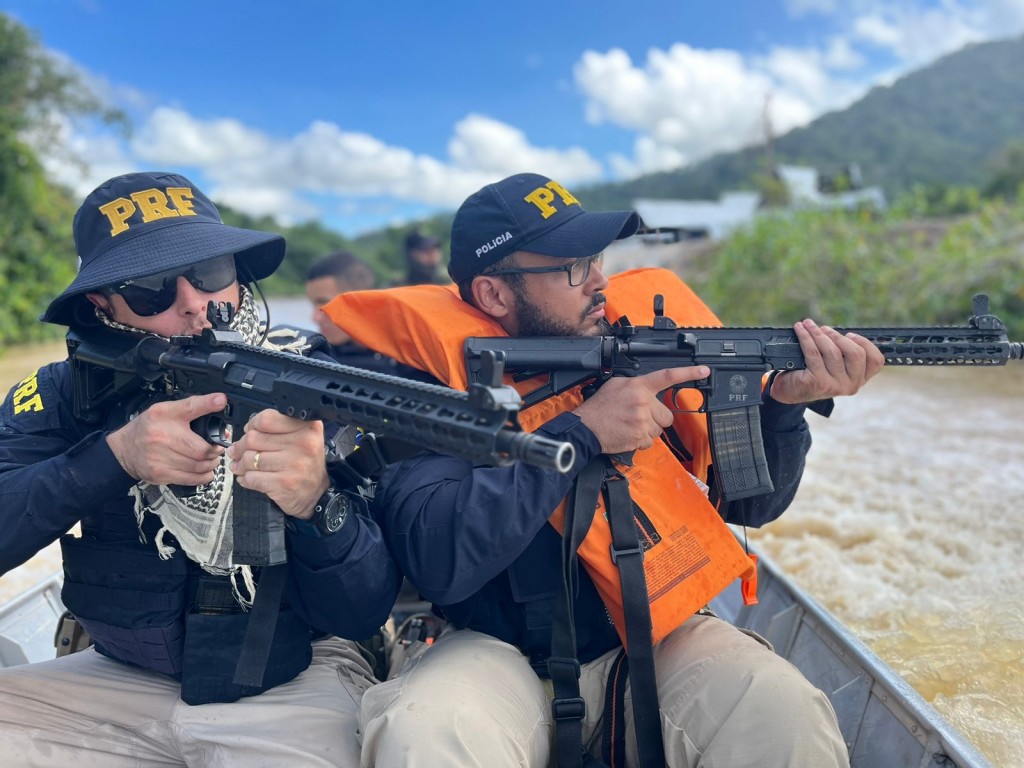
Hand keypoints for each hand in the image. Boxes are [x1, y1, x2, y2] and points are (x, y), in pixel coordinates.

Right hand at [106, 393, 226, 485]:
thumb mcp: (165, 411)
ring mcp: (160, 457)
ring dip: (211, 464)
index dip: (207, 403)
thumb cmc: (149, 429)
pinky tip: (205, 471)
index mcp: (163, 415)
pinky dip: (204, 476)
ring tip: (211, 459)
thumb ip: (192, 407)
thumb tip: (220, 402)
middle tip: (217, 449)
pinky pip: (191, 478)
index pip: (189, 406)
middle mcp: (161, 435)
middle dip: (215, 450)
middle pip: (201, 448)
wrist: (123, 449)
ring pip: (199, 465)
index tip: (221, 400)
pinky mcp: (161, 474)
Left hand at [227, 409, 329, 518]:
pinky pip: (251, 478)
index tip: (249, 431)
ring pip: (249, 459)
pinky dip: (245, 479)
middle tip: (236, 451)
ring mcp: (293, 465)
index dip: (253, 424)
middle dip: (240, 446)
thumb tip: (247, 430)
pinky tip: (247, 478)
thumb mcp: (303, 438)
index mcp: (307, 428)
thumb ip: (279, 428)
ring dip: (240, 464)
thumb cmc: (305, 463)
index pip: (267, 419)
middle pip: (254, 438)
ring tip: (240, 466)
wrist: (318, 493)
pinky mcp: (283, 484)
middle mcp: (303, 444)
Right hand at [574, 366, 709, 453]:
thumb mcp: (616, 385)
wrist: (586, 427)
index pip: (667, 376)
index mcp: (639, 386)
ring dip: (648, 430)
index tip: (704, 370)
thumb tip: (648, 389)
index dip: (688, 373)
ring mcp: (643, 421)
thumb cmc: (599, 407)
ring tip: (630, 426)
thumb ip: (636, 385)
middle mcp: (644, 402)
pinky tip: (628, 434)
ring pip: (659, 430)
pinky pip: (650, 442)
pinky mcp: (640, 437)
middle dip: (657, 419)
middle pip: (667, 415)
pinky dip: (640, 441)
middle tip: (639, 417)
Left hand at [769, 320, 884, 403]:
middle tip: (824, 329)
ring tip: (808, 325)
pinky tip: (800, 329)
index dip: (865, 343)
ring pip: (832, 351)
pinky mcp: (817, 382)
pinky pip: (813, 353)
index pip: (876, 360)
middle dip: (838, 336)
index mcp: (860, 379)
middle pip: (855, 353)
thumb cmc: (814, 373)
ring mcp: (835, 385)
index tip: (850, 335)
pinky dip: (805, 337)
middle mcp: (851, 385)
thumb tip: (837, 331)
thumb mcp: (835, 366)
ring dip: (818, 334)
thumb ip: (844, 352)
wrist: (791, 390)